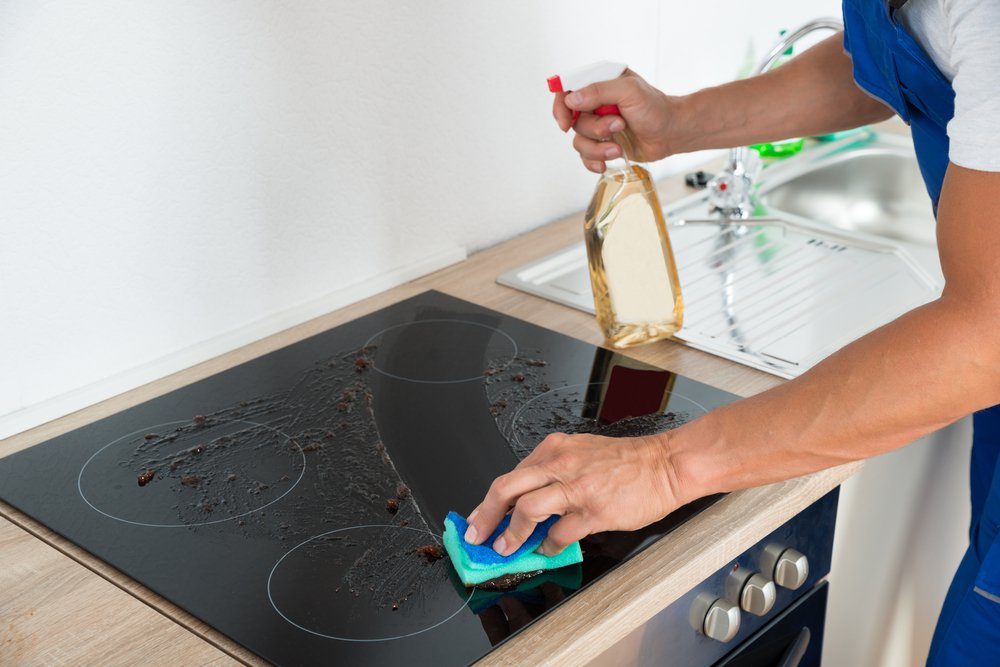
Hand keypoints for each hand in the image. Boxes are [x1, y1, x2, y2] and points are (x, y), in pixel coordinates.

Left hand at [464, 432, 685, 556]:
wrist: (666, 464)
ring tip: (505, 549)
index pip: (510, 475)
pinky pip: (559, 533)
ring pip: (527, 510)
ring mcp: (576, 487)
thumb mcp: (581, 452)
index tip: (478, 518)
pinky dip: (547, 545)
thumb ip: (552, 471)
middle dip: (485, 516)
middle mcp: (560, 463)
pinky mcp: (594, 510)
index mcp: (554, 448)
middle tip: (476, 536)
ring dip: (511, 535)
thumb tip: (525, 500)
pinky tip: (545, 549)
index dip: (489, 501)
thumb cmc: (627, 461)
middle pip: (506, 488)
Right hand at [552, 69, 678, 171]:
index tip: (566, 123)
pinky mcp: (602, 143)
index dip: (561, 107)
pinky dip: (594, 161)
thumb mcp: (629, 91)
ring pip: (579, 141)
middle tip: (618, 126)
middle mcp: (595, 104)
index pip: (566, 90)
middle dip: (594, 130)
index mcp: (599, 83)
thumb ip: (599, 91)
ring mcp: (598, 125)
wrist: (671, 133)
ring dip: (597, 148)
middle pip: (573, 121)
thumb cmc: (656, 108)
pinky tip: (608, 162)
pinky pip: (585, 156)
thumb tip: (571, 100)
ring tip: (618, 148)